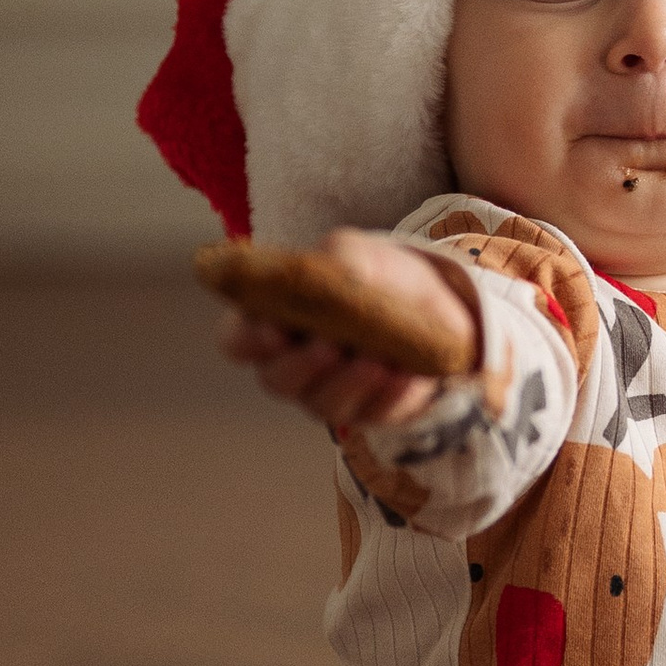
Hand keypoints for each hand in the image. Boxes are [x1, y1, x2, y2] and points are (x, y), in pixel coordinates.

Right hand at [214, 230, 478, 437]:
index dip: (250, 340)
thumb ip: (333, 260)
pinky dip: (392, 395)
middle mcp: (291, 366)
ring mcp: (329, 394)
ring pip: (324, 405)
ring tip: (374, 361)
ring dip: (349, 384)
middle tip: (328, 347)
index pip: (237, 341)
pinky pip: (377, 413)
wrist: (428, 298)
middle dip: (303, 366)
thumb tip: (329, 279)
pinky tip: (406, 375)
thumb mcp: (352, 252)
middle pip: (278, 380)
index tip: (275, 331)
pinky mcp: (372, 411)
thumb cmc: (369, 273)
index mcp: (271, 323)